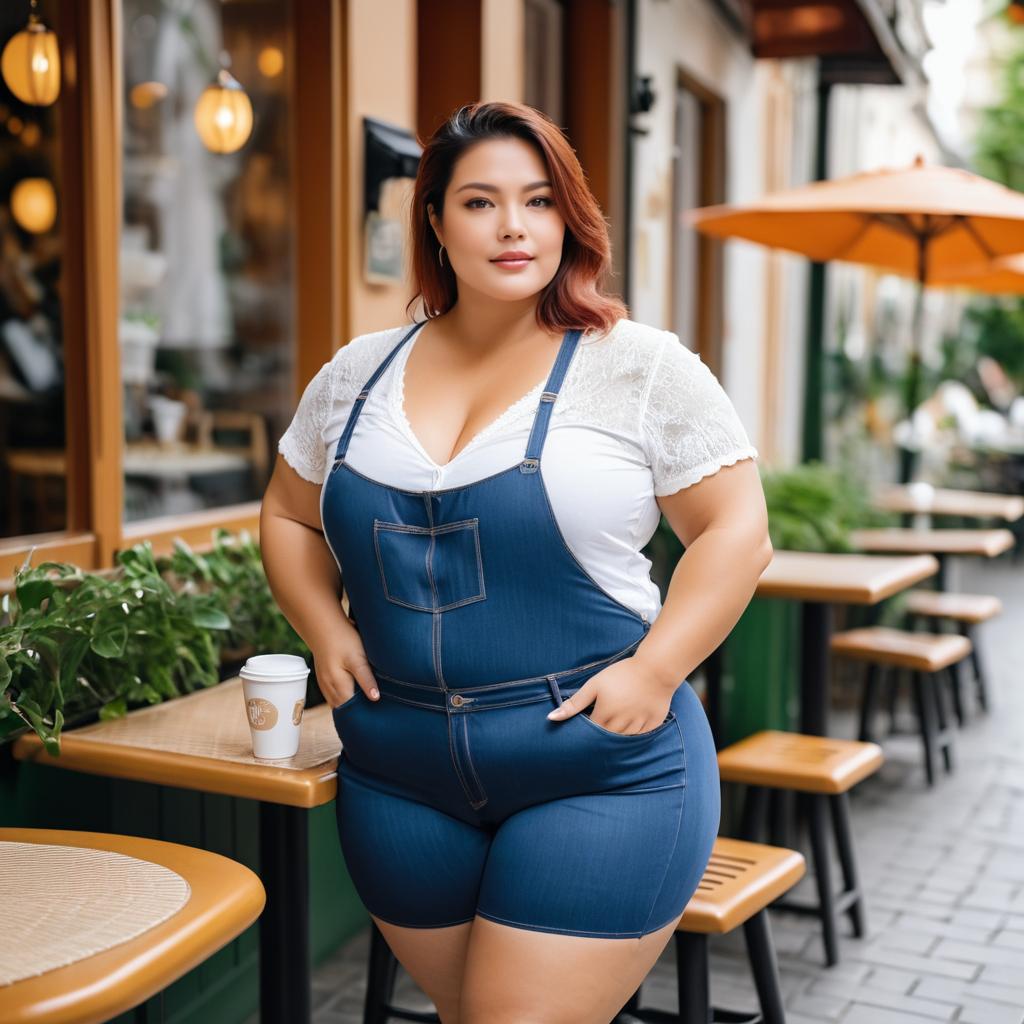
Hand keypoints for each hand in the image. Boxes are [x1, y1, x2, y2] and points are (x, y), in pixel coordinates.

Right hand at [311, 624, 379, 708]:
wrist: (323, 626)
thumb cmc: (344, 640)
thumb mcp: (358, 659)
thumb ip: (366, 679)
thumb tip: (375, 698)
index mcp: (339, 687)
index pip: (352, 711)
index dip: (364, 713)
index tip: (376, 714)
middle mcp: (329, 689)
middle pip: (344, 709)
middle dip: (357, 711)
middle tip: (374, 711)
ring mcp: (324, 684)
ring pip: (338, 702)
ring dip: (350, 705)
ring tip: (366, 704)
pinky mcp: (324, 677)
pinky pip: (333, 694)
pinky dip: (343, 697)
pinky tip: (353, 693)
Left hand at [546, 655, 675, 734]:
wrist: (656, 668)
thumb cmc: (622, 674)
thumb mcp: (594, 685)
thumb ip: (574, 703)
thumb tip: (551, 718)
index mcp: (605, 714)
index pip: (591, 731)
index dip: (588, 726)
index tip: (590, 718)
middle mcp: (622, 724)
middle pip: (606, 738)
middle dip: (602, 733)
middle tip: (604, 719)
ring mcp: (639, 725)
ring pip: (624, 739)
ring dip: (618, 734)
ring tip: (617, 720)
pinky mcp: (653, 724)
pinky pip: (640, 736)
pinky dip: (635, 732)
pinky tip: (633, 721)